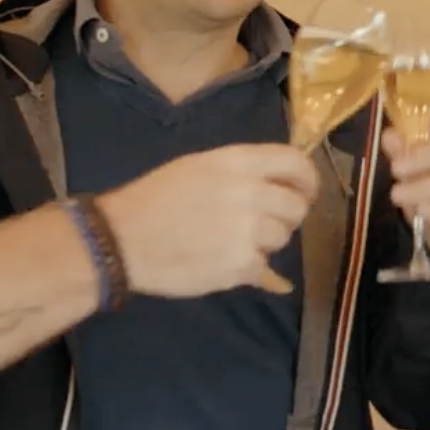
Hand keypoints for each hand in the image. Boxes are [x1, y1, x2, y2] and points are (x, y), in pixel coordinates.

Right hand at [98, 142, 319, 296]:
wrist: (122, 240)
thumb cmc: (155, 197)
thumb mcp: (199, 166)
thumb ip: (243, 172)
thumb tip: (280, 183)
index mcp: (238, 162)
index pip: (296, 163)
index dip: (308, 179)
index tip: (305, 192)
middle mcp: (250, 193)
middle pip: (296, 206)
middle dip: (288, 215)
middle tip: (267, 222)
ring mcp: (248, 231)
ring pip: (282, 238)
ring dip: (266, 241)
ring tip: (235, 241)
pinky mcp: (241, 265)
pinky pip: (263, 266)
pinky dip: (250, 267)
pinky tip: (225, 261)